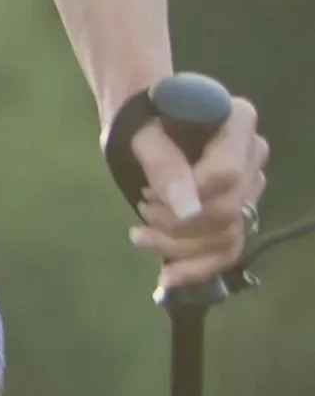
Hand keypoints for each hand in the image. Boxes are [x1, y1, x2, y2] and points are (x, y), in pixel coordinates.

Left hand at [125, 91, 268, 299]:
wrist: (142, 121)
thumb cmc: (140, 118)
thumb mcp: (140, 133)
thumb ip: (164, 165)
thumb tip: (188, 211)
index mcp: (238, 122)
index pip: (227, 175)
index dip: (190, 195)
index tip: (146, 195)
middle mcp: (254, 155)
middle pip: (227, 210)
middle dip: (177, 224)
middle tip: (141, 213)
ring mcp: (251, 186)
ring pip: (228, 235)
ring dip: (180, 247)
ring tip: (140, 237)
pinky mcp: (239, 212)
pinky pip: (230, 249)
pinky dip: (198, 268)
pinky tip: (167, 278)